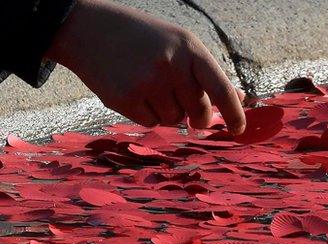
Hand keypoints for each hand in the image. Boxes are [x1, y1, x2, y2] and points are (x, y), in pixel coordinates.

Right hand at [46, 0, 245, 133]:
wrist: (88, 29)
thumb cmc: (141, 38)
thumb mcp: (177, 43)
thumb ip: (205, 72)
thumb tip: (238, 99)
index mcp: (189, 48)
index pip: (220, 88)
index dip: (233, 113)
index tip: (238, 130)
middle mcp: (170, 65)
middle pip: (198, 111)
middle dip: (197, 117)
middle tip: (193, 117)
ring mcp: (147, 83)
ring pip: (174, 120)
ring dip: (168, 112)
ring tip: (151, 88)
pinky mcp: (125, 99)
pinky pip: (151, 123)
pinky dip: (147, 115)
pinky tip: (134, 92)